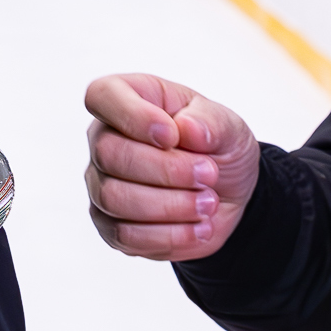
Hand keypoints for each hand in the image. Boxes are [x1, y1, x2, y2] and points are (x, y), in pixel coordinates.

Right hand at [83, 74, 260, 260]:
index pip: (101, 96)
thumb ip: (211, 121)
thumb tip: (187, 129)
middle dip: (167, 170)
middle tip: (208, 174)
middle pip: (109, 154)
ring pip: (114, 198)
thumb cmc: (217, 147)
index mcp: (127, 99)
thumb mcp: (228, 126)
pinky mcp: (110, 225)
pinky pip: (125, 234)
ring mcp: (101, 184)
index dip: (133, 116)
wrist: (227, 193)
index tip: (172, 135)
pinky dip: (169, 234)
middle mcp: (104, 140)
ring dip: (171, 205)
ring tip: (208, 202)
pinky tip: (198, 227)